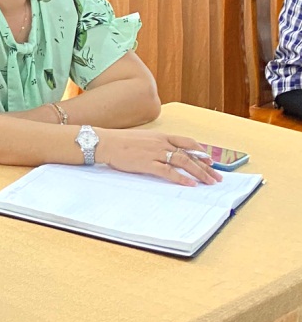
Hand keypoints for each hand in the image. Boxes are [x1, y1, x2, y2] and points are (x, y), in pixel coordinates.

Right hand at [93, 129, 220, 185]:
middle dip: (206, 167)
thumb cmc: (120, 141)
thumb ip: (155, 144)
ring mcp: (155, 153)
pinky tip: (190, 184)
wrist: (105, 142)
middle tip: (217, 177)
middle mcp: (161, 143)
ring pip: (183, 163)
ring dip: (199, 173)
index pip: (187, 143)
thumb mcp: (142, 138)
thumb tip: (164, 153)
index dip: (201, 152)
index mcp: (161, 136)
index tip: (210, 160)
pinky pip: (168, 172)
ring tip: (209, 182)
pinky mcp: (147, 164)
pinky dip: (181, 178)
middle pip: (189, 155)